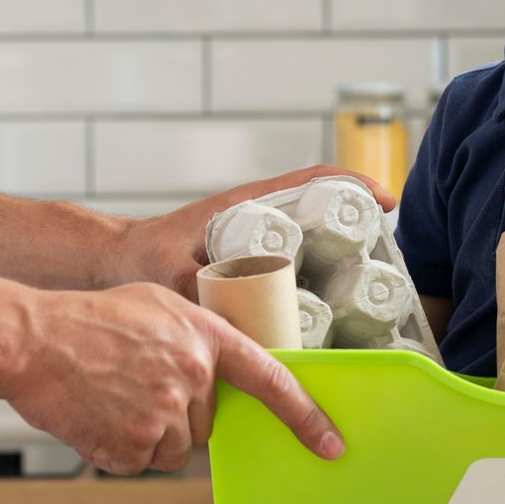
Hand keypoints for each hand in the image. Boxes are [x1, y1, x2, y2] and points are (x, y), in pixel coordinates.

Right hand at [5, 281, 344, 473]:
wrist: (31, 340)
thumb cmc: (87, 319)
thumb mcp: (157, 306)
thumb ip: (197, 338)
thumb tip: (218, 376)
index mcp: (205, 337)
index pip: (272, 379)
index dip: (305, 416)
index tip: (331, 443)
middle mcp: (192, 376)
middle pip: (206, 422)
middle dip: (178, 412)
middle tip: (136, 385)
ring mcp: (163, 414)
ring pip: (175, 447)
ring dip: (149, 434)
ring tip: (112, 398)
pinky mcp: (132, 446)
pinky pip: (141, 463)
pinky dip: (121, 449)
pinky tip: (99, 416)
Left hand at [111, 165, 397, 299]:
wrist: (120, 264)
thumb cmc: (141, 257)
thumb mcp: (167, 271)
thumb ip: (191, 292)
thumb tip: (225, 324)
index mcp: (246, 204)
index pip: (310, 180)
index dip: (351, 185)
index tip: (384, 201)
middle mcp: (258, 217)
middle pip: (322, 210)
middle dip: (357, 227)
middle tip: (384, 260)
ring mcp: (259, 240)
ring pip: (313, 239)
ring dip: (342, 256)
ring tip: (370, 288)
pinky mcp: (254, 263)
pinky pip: (297, 264)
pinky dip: (320, 279)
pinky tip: (334, 312)